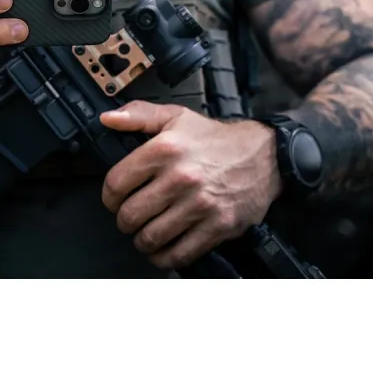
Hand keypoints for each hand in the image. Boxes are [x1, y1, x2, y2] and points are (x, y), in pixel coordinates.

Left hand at [99, 101, 281, 270]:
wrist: (265, 156)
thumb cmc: (215, 139)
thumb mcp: (176, 116)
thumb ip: (138, 115)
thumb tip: (108, 119)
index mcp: (165, 149)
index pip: (117, 183)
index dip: (109, 196)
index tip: (114, 199)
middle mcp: (180, 177)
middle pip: (131, 215)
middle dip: (124, 221)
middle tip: (129, 218)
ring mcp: (200, 205)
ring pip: (152, 237)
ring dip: (141, 241)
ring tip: (143, 234)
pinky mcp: (218, 226)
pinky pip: (180, 253)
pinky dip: (164, 258)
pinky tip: (162, 250)